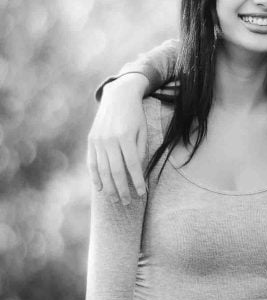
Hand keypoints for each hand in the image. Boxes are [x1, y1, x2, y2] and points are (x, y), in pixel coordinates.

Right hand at [87, 74, 147, 203]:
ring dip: (109, 187)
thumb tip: (137, 172)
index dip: (137, 181)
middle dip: (122, 189)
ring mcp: (98, 140)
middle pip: (116, 171)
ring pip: (102, 170)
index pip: (132, 165)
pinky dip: (95, 177)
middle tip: (128, 203)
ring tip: (115, 200)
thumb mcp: (142, 130)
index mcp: (125, 137)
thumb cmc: (135, 115)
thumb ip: (140, 151)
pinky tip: (100, 189)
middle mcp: (110, 140)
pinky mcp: (91, 140)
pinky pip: (91, 162)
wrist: (118, 96)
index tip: (142, 194)